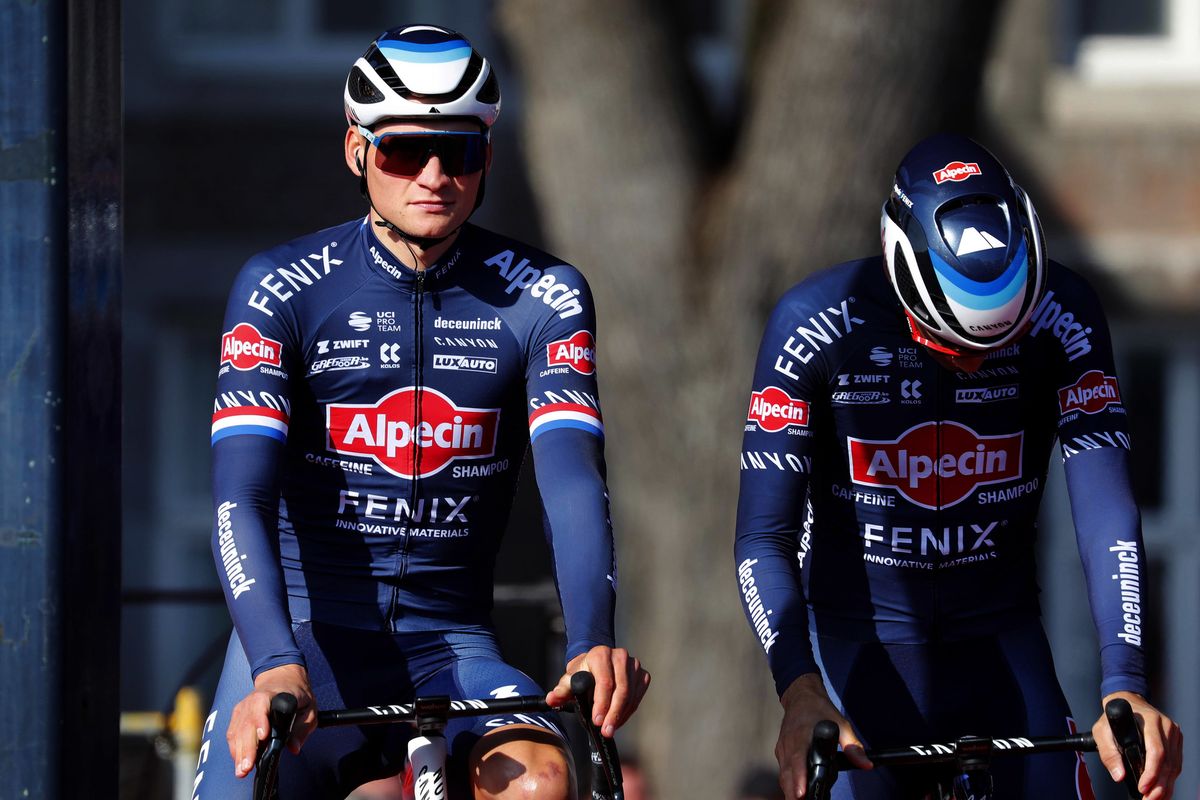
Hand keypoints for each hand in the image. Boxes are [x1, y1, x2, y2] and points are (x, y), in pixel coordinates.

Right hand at [226, 663, 316, 778]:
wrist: (283, 679)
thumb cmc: (297, 694)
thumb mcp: (309, 709)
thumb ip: (302, 728)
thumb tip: (294, 748)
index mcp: (274, 694)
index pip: (262, 704)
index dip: (260, 720)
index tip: (263, 736)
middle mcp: (254, 699)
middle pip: (247, 723)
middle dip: (247, 747)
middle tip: (247, 767)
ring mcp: (244, 707)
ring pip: (237, 731)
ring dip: (239, 752)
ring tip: (242, 770)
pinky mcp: (238, 715)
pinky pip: (233, 733)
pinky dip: (235, 748)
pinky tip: (239, 761)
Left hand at [545, 645, 649, 737]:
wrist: (597, 663)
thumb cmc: (583, 672)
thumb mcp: (570, 678)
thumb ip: (561, 689)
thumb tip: (551, 699)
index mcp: (601, 654)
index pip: (605, 682)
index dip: (602, 703)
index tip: (597, 721)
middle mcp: (620, 656)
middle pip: (621, 690)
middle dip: (613, 714)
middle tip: (606, 731)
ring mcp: (633, 665)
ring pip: (631, 696)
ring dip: (621, 715)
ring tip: (610, 729)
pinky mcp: (642, 675)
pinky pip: (638, 697)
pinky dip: (628, 712)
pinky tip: (618, 720)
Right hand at [776, 673, 870, 798]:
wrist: (801, 696)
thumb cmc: (818, 709)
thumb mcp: (840, 723)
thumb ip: (852, 746)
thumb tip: (866, 764)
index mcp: (801, 736)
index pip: (797, 760)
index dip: (798, 777)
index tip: (802, 792)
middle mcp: (788, 744)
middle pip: (787, 774)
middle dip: (793, 791)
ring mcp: (782, 749)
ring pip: (783, 775)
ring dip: (790, 790)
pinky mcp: (781, 752)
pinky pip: (783, 771)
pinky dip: (788, 783)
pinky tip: (797, 792)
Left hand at [1093, 691, 1181, 799]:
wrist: (1126, 702)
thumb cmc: (1113, 717)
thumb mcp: (1101, 730)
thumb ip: (1108, 753)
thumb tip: (1119, 775)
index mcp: (1150, 720)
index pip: (1156, 751)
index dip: (1152, 772)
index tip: (1143, 787)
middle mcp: (1165, 725)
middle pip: (1168, 762)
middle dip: (1159, 785)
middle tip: (1148, 799)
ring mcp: (1173, 733)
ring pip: (1174, 766)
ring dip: (1165, 786)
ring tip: (1153, 798)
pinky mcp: (1175, 740)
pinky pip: (1176, 763)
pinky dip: (1169, 779)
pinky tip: (1161, 790)